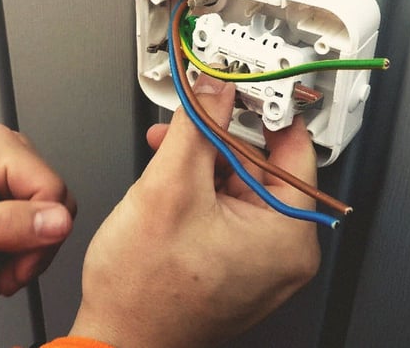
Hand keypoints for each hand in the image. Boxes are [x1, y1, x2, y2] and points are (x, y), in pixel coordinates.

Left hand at [0, 123, 75, 298]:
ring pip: (50, 220)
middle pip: (54, 207)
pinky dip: (20, 254)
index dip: (42, 236)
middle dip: (32, 251)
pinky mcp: (10, 192)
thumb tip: (61, 221)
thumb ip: (10, 225)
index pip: (52, 191)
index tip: (15, 267)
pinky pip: (37, 225)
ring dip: (25, 258)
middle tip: (2, 277)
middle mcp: (9, 152)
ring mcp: (10, 172)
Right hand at [69, 75, 319, 346]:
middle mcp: (284, 254)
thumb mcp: (169, 186)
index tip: (244, 86)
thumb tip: (214, 90)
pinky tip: (169, 181)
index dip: (262, 111)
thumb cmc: (142, 291)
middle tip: (188, 119)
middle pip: (260, 168)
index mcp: (288, 238)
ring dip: (201, 163)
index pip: (294, 150)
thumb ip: (196, 126)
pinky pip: (226, 213)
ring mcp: (259, 264)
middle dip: (216, 140)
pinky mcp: (236, 267)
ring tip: (165, 153)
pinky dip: (198, 191)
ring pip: (237, 188)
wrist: (116, 338)